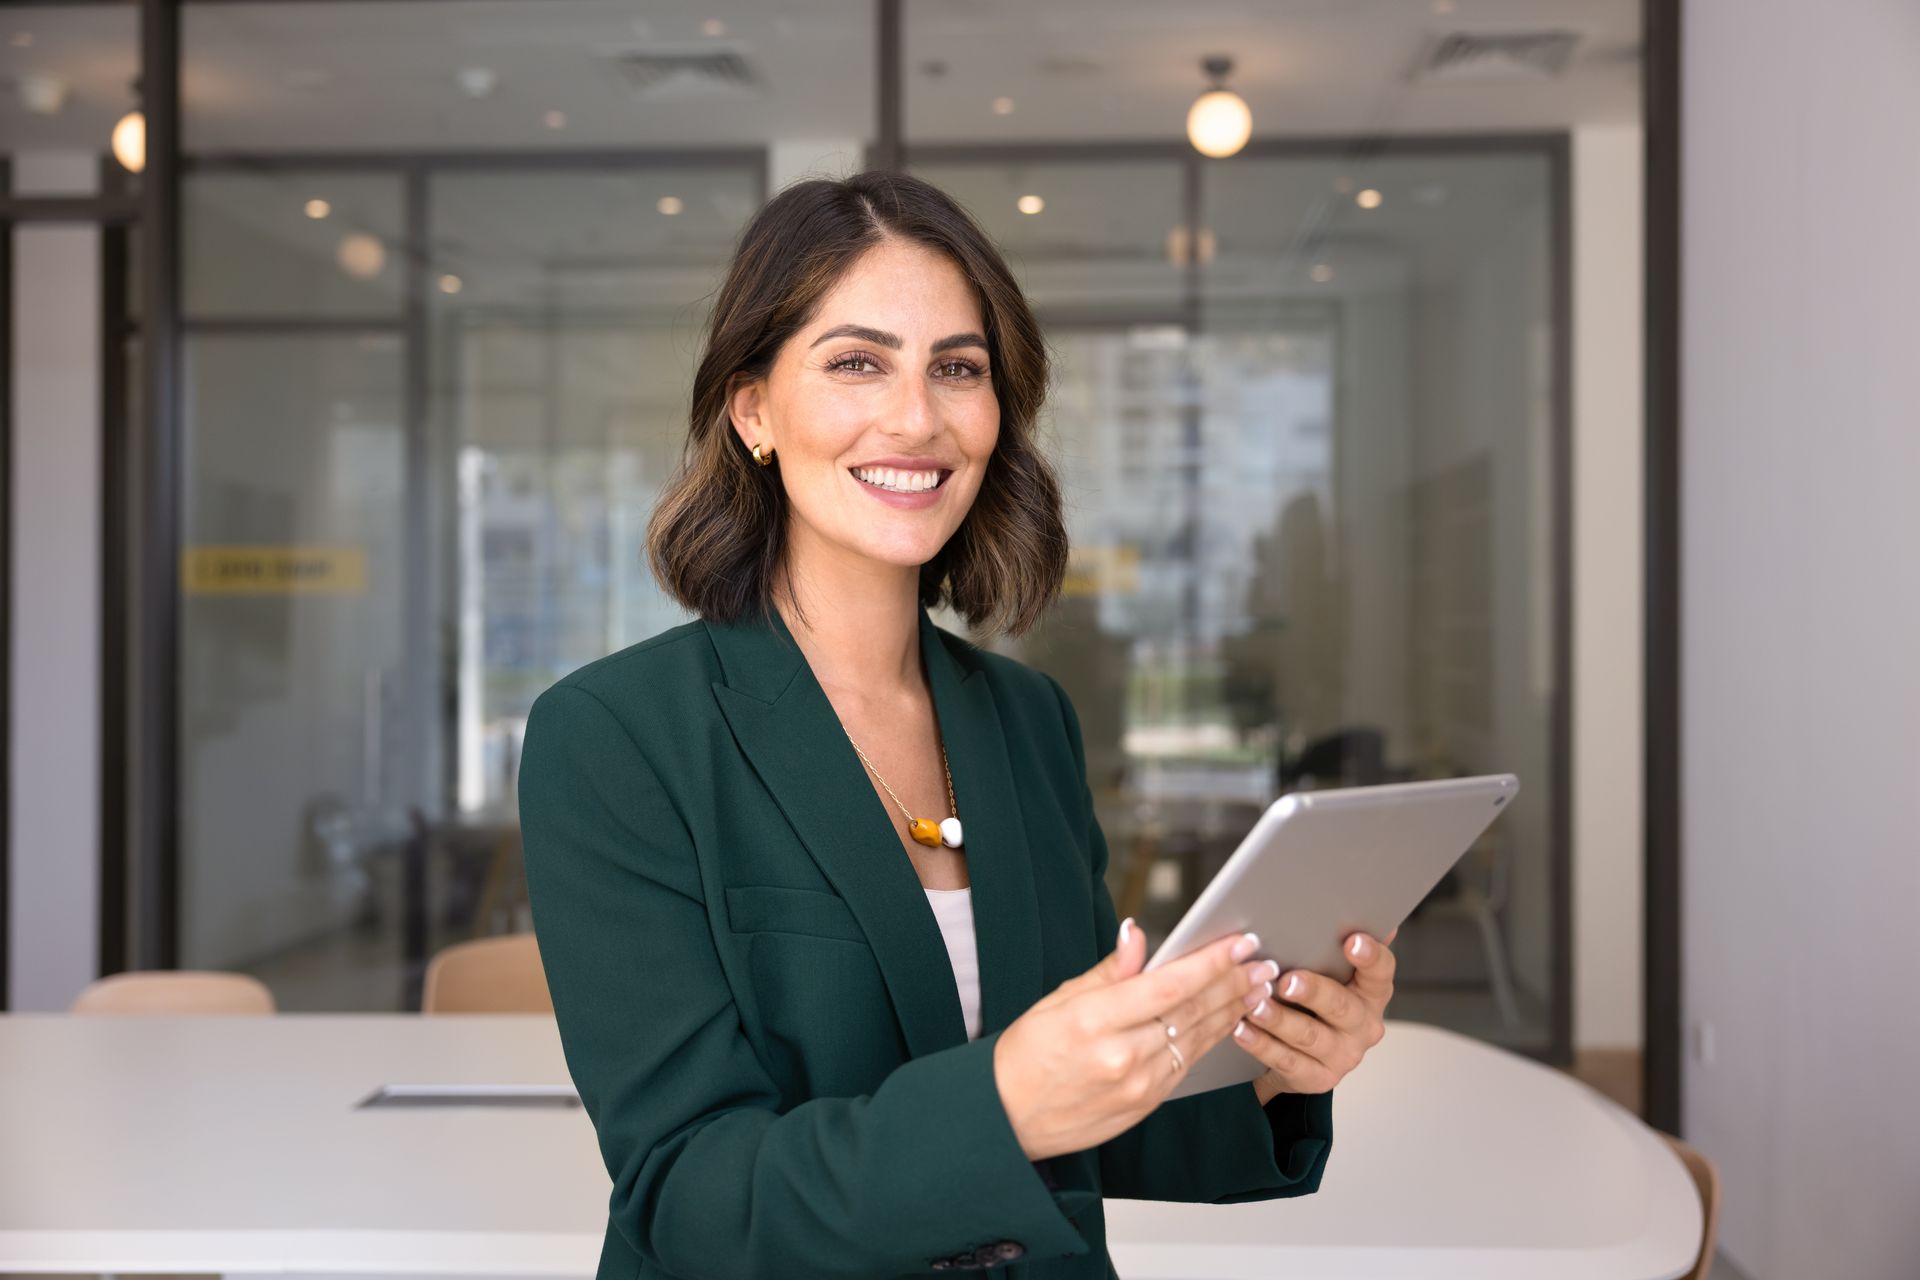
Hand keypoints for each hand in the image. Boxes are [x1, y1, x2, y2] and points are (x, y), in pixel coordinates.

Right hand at [994, 918, 1275, 1161]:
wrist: (1008, 1117)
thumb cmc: (1027, 1053)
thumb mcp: (1058, 1000)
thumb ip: (1108, 971)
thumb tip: (1137, 934)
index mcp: (1095, 1020)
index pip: (1169, 985)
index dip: (1211, 962)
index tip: (1241, 942)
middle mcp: (1122, 1056)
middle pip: (1193, 1011)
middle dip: (1234, 983)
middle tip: (1263, 961)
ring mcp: (1137, 1086)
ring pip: (1198, 1039)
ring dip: (1233, 1010)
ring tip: (1258, 987)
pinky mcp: (1145, 1105)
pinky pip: (1188, 1065)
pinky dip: (1213, 1039)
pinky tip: (1230, 1020)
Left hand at [1240, 926, 1397, 1104]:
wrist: (1306, 1055)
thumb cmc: (1316, 1001)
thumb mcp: (1330, 973)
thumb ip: (1333, 944)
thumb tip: (1350, 904)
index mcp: (1371, 993)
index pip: (1381, 972)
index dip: (1370, 956)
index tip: (1352, 941)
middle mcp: (1364, 1025)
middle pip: (1342, 1006)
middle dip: (1313, 991)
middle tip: (1286, 980)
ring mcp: (1342, 1055)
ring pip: (1309, 1035)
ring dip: (1279, 1019)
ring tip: (1254, 1005)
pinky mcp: (1317, 1077)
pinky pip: (1285, 1060)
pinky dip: (1261, 1044)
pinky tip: (1241, 1029)